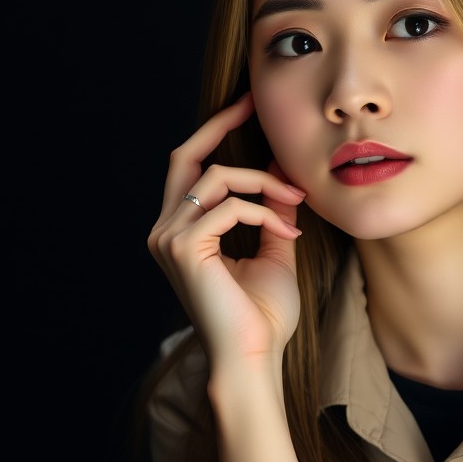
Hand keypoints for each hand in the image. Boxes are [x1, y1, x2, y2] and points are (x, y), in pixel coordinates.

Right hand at [147, 92, 307, 365]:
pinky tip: (288, 231)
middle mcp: (165, 230)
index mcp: (180, 231)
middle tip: (254, 104)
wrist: (254, 357)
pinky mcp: (183, 248)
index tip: (246, 106)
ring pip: (217, 179)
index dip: (214, 132)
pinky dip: (265, 213)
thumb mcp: (272, 250)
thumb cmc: (262, 314)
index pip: (191, 168)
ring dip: (264, 183)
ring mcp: (168, 238)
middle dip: (220, 125)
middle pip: (186, 157)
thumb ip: (269, 210)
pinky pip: (230, 207)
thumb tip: (278, 169)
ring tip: (297, 202)